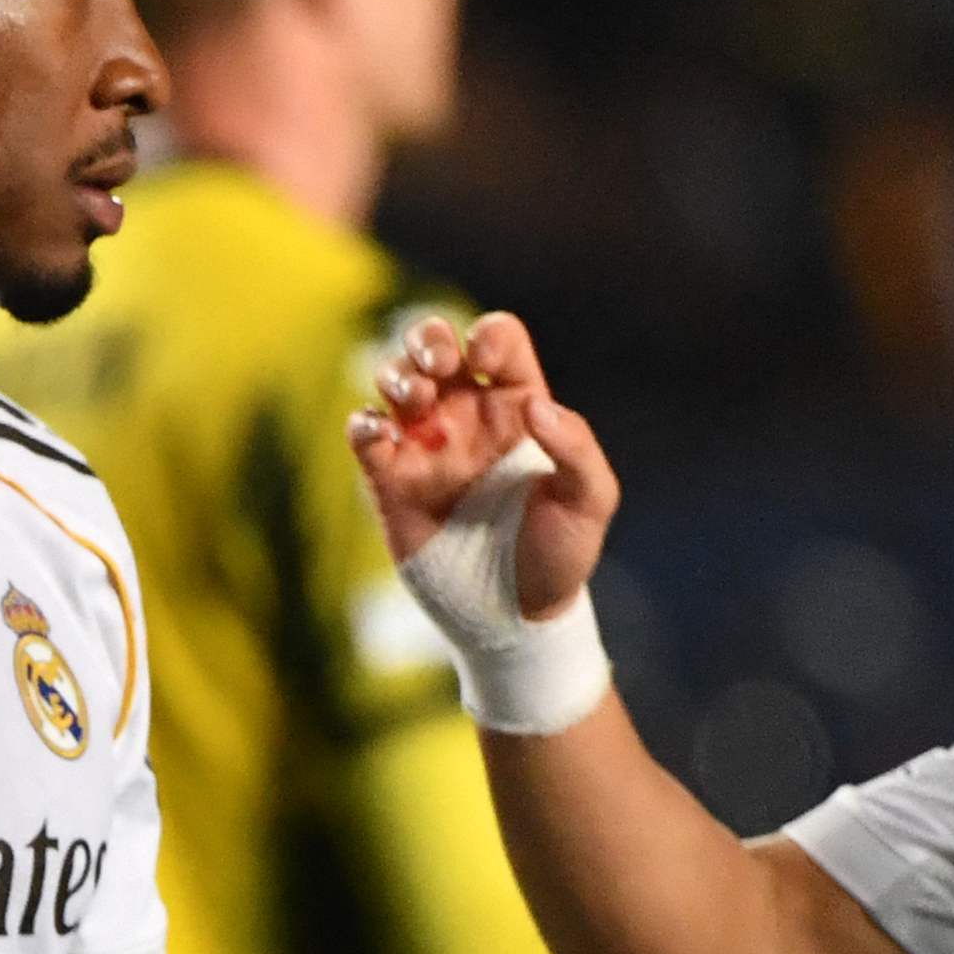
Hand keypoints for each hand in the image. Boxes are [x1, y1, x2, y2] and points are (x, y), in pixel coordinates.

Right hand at [346, 312, 616, 618]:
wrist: (514, 615)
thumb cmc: (559, 555)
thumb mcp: (590, 500)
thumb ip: (575, 446)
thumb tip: (535, 406)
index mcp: (516, 405)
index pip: (498, 341)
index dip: (488, 337)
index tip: (488, 365)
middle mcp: (466, 415)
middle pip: (434, 344)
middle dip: (428, 339)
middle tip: (438, 366)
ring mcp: (425, 446)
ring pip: (394, 380)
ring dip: (396, 376)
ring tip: (415, 402)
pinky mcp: (390, 481)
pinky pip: (364, 434)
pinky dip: (363, 424)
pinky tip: (379, 435)